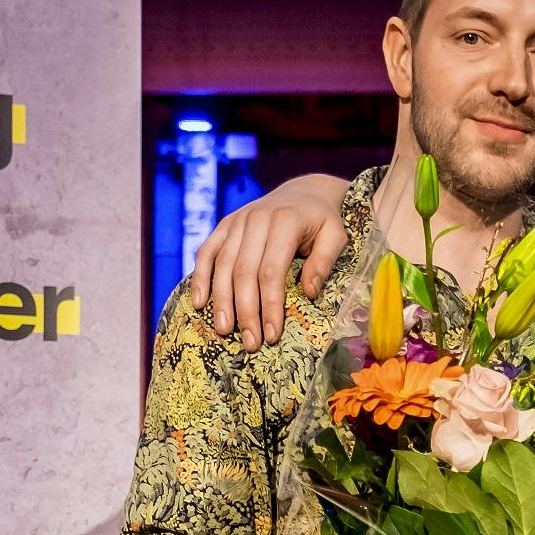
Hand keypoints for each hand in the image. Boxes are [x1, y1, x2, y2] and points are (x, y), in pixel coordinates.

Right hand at [189, 175, 352, 350]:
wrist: (304, 192)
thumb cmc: (322, 221)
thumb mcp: (335, 235)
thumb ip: (324, 261)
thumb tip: (309, 292)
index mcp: (285, 221)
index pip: (272, 271)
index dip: (270, 306)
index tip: (272, 335)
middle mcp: (257, 219)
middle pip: (244, 272)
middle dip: (246, 311)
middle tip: (250, 342)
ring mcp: (238, 221)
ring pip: (223, 265)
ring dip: (222, 301)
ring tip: (224, 331)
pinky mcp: (225, 225)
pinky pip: (207, 251)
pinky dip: (201, 276)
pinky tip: (199, 302)